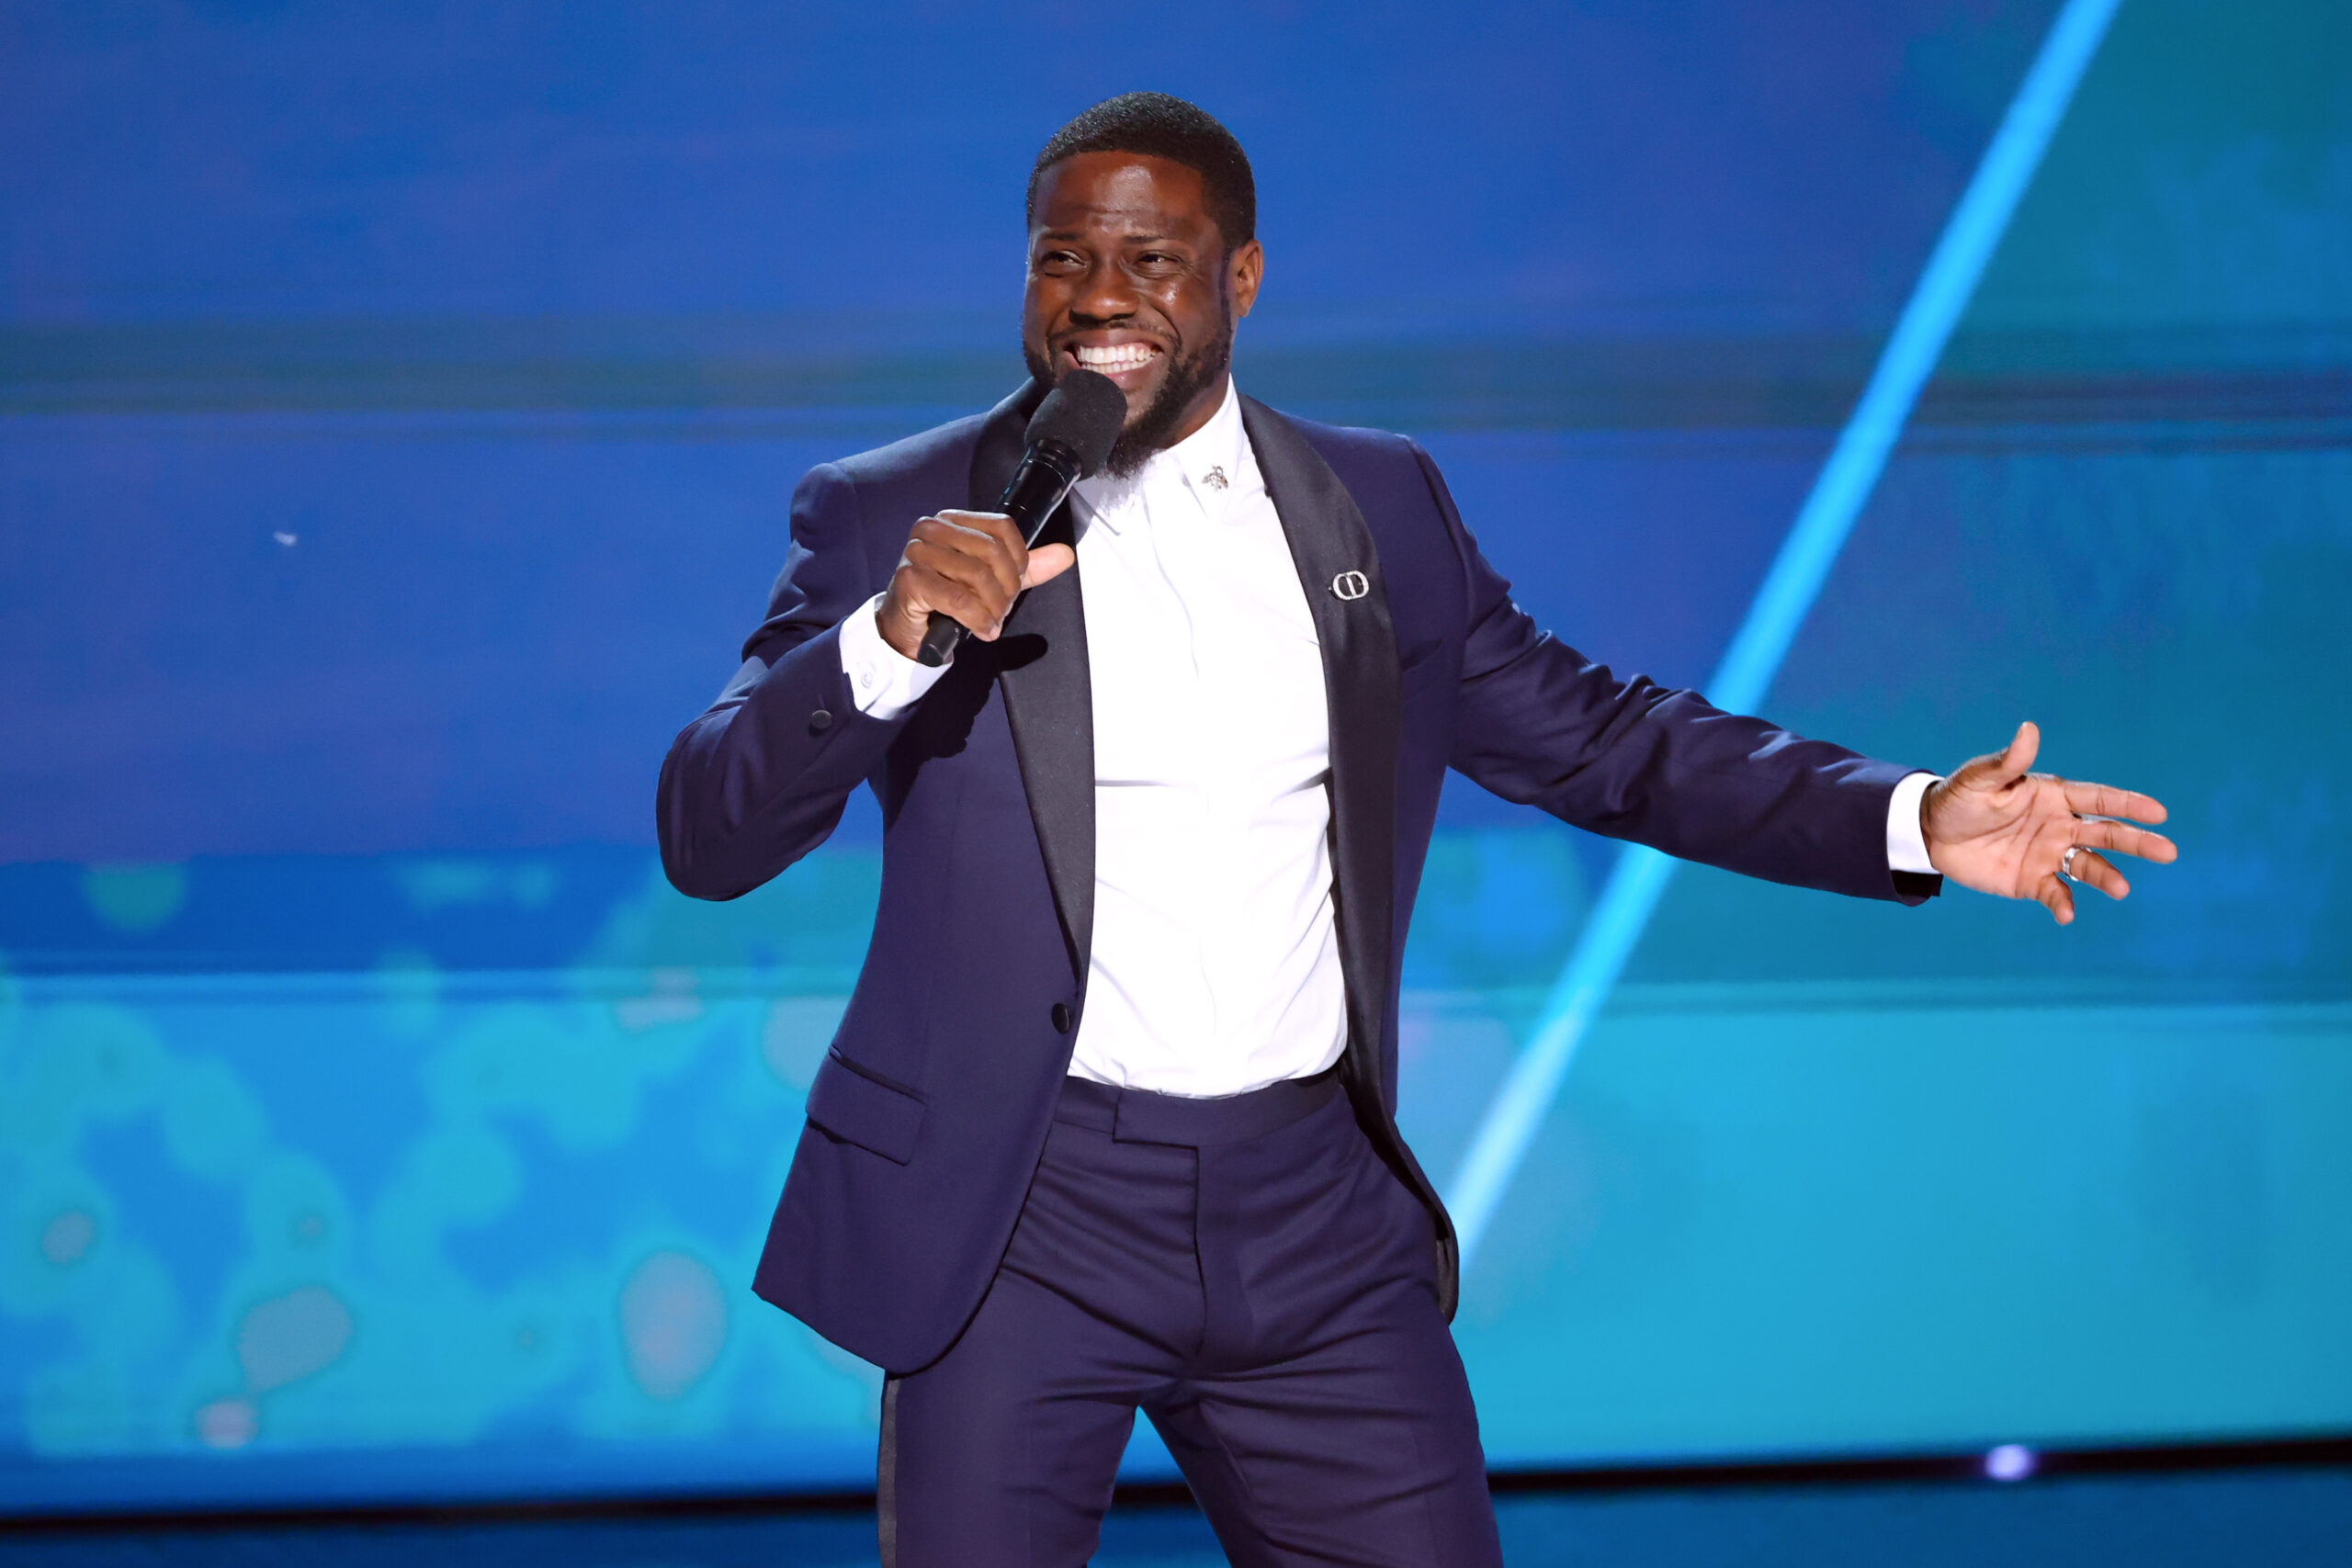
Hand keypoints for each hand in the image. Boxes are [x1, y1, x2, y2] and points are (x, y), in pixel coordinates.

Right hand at [877, 510, 1075, 660]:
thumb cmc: (946, 599)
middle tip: (1002, 610)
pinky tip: (981, 629)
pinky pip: (959, 599)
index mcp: (953, 520)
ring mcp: (917, 551)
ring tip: (991, 621)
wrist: (907, 628)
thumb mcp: (992, 581)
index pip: (1002, 527)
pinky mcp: (910, 579)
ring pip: (977, 575)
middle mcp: (932, 528)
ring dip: (993, 607)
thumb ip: (1027, 567)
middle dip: (1006, 588)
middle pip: (992, 551)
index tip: (1014, 586)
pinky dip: (977, 619)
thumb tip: (1065, 554)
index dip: (1018, 559)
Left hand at [1921, 722, 2176, 923]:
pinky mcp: (2031, 880)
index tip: (2158, 813)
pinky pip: (2055, 893)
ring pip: (2088, 865)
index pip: (2099, 798)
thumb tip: (2029, 729)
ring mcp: (2048, 854)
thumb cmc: (1959, 798)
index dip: (2129, 804)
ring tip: (2121, 889)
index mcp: (2054, 796)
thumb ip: (2008, 762)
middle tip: (2168, 852)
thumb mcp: (1980, 779)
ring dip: (2106, 876)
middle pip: (2106, 833)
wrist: (1930, 833)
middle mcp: (2060, 826)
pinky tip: (2066, 913)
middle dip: (2137, 842)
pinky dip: (2062, 903)